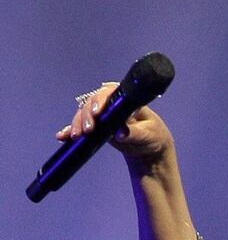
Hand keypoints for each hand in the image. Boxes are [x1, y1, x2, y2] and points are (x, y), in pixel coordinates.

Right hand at [55, 83, 174, 165]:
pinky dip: (71, 130)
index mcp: (128, 100)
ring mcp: (103, 114)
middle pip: (93, 103)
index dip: (100, 100)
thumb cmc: (154, 135)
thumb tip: (120, 133)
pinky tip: (62, 136)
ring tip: (76, 136)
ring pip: (84, 113)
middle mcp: (113, 104)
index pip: (110, 93)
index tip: (96, 112)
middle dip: (86, 115)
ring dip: (77, 123)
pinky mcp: (97, 126)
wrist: (150, 146)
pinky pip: (82, 126)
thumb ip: (135, 133)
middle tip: (87, 130)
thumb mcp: (149, 135)